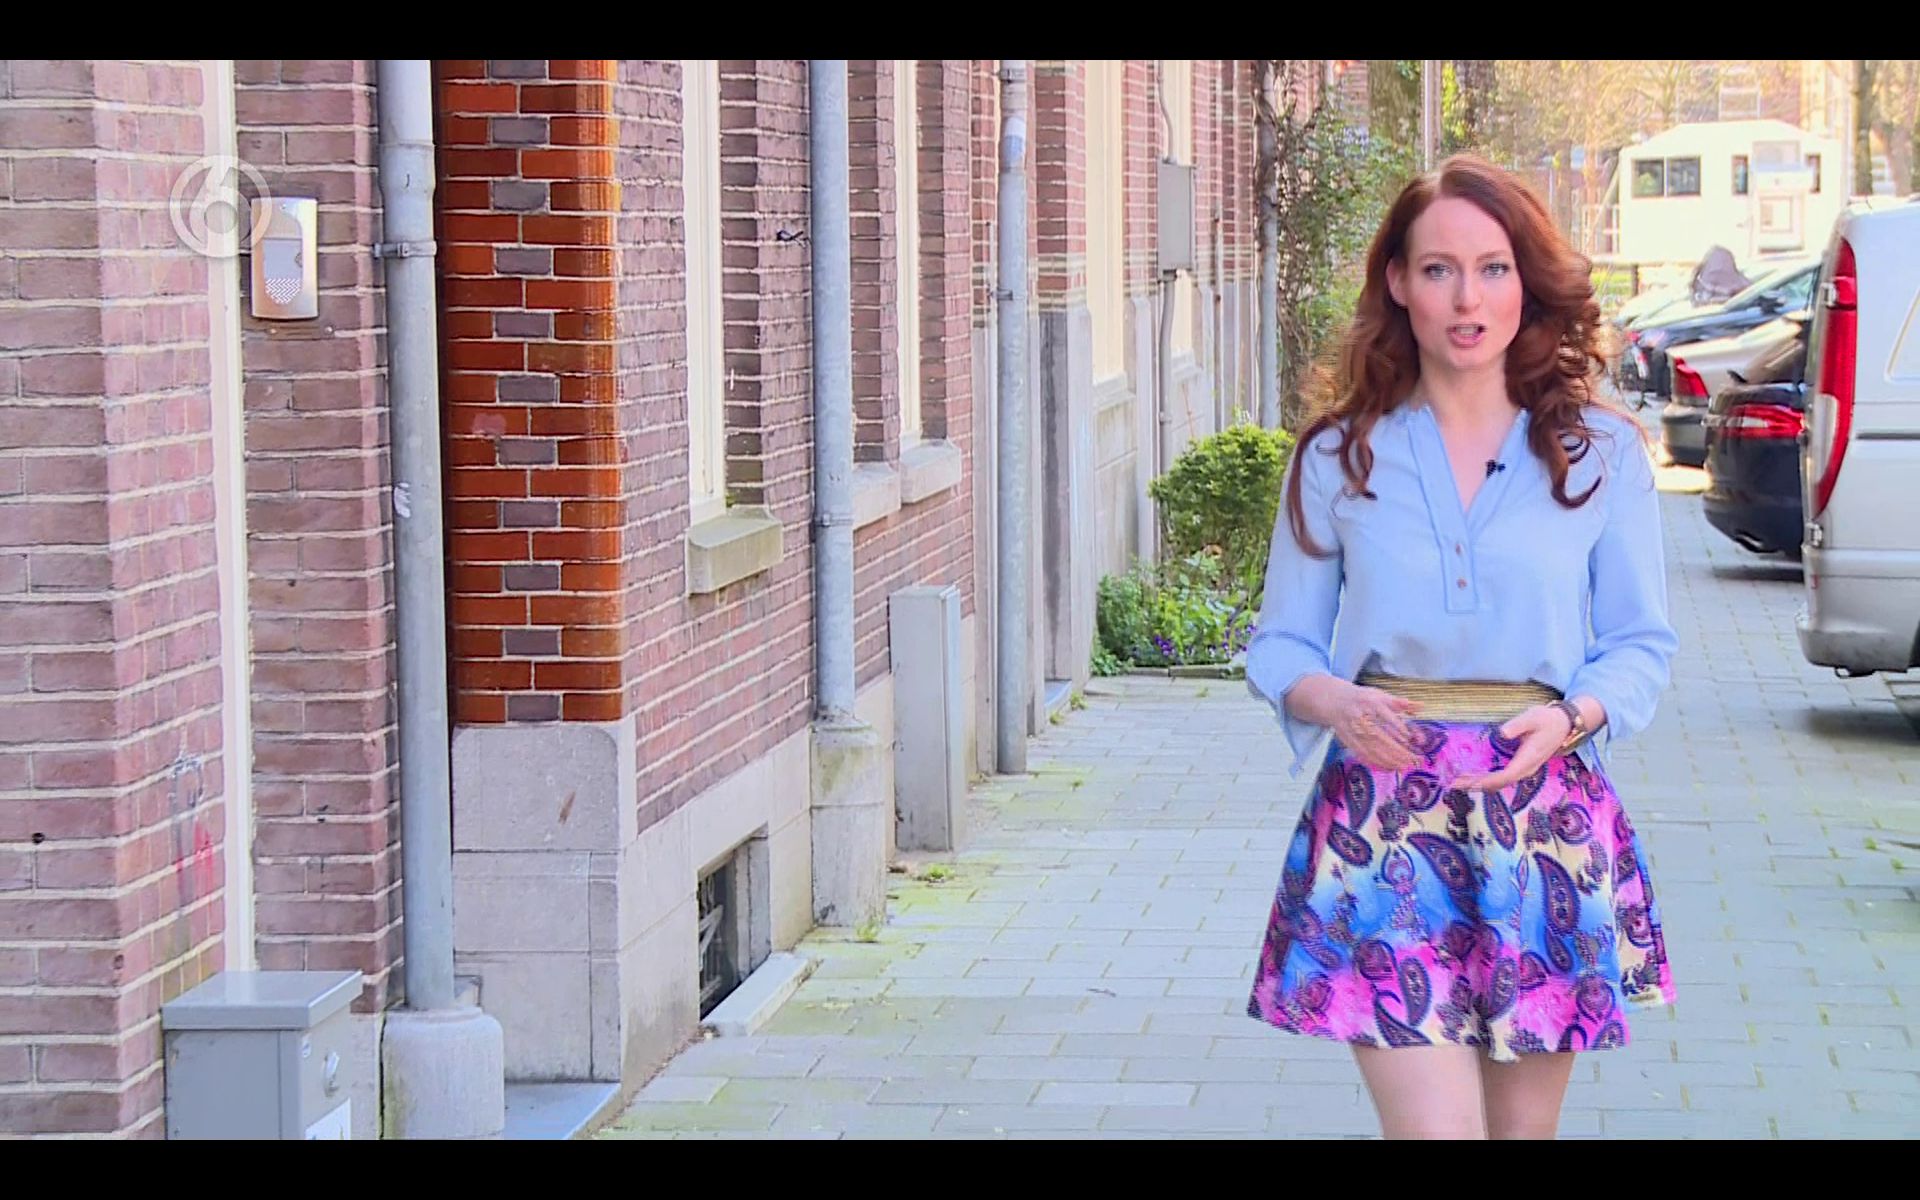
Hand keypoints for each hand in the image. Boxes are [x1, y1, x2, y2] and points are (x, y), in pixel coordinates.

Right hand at [1321, 683, 1425, 772]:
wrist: (1334, 702)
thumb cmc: (1362, 699)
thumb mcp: (1380, 695)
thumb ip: (1400, 702)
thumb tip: (1421, 706)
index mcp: (1370, 703)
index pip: (1385, 715)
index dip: (1397, 726)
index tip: (1409, 737)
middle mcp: (1360, 717)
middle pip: (1379, 736)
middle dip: (1396, 750)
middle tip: (1412, 759)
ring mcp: (1353, 731)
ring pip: (1371, 748)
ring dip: (1388, 760)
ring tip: (1404, 767)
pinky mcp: (1349, 741)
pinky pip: (1363, 755)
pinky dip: (1376, 763)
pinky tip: (1389, 768)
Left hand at [1452, 704, 1572, 792]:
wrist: (1564, 724)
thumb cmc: (1546, 719)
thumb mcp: (1531, 717)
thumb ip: (1517, 725)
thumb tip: (1501, 732)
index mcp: (1528, 759)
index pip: (1506, 776)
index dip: (1487, 780)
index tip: (1470, 782)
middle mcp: (1526, 769)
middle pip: (1500, 783)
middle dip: (1478, 785)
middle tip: (1455, 784)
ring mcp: (1525, 769)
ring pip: (1501, 783)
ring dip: (1480, 784)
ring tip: (1459, 782)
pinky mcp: (1522, 767)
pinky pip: (1503, 778)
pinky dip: (1488, 779)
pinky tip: (1475, 776)